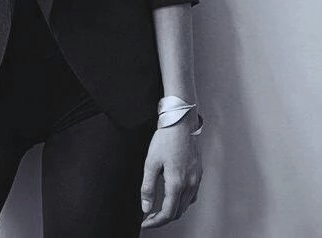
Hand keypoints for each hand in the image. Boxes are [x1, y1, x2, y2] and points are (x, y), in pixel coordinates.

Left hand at [140, 113, 201, 227]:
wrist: (181, 122)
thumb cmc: (166, 139)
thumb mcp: (151, 162)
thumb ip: (148, 188)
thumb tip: (146, 207)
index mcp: (177, 183)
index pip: (167, 214)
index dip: (155, 222)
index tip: (145, 223)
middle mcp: (190, 184)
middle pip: (177, 212)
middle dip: (162, 218)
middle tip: (149, 216)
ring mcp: (196, 179)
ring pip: (186, 205)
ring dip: (173, 210)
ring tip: (159, 208)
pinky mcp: (199, 173)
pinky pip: (192, 195)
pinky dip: (182, 201)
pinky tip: (174, 196)